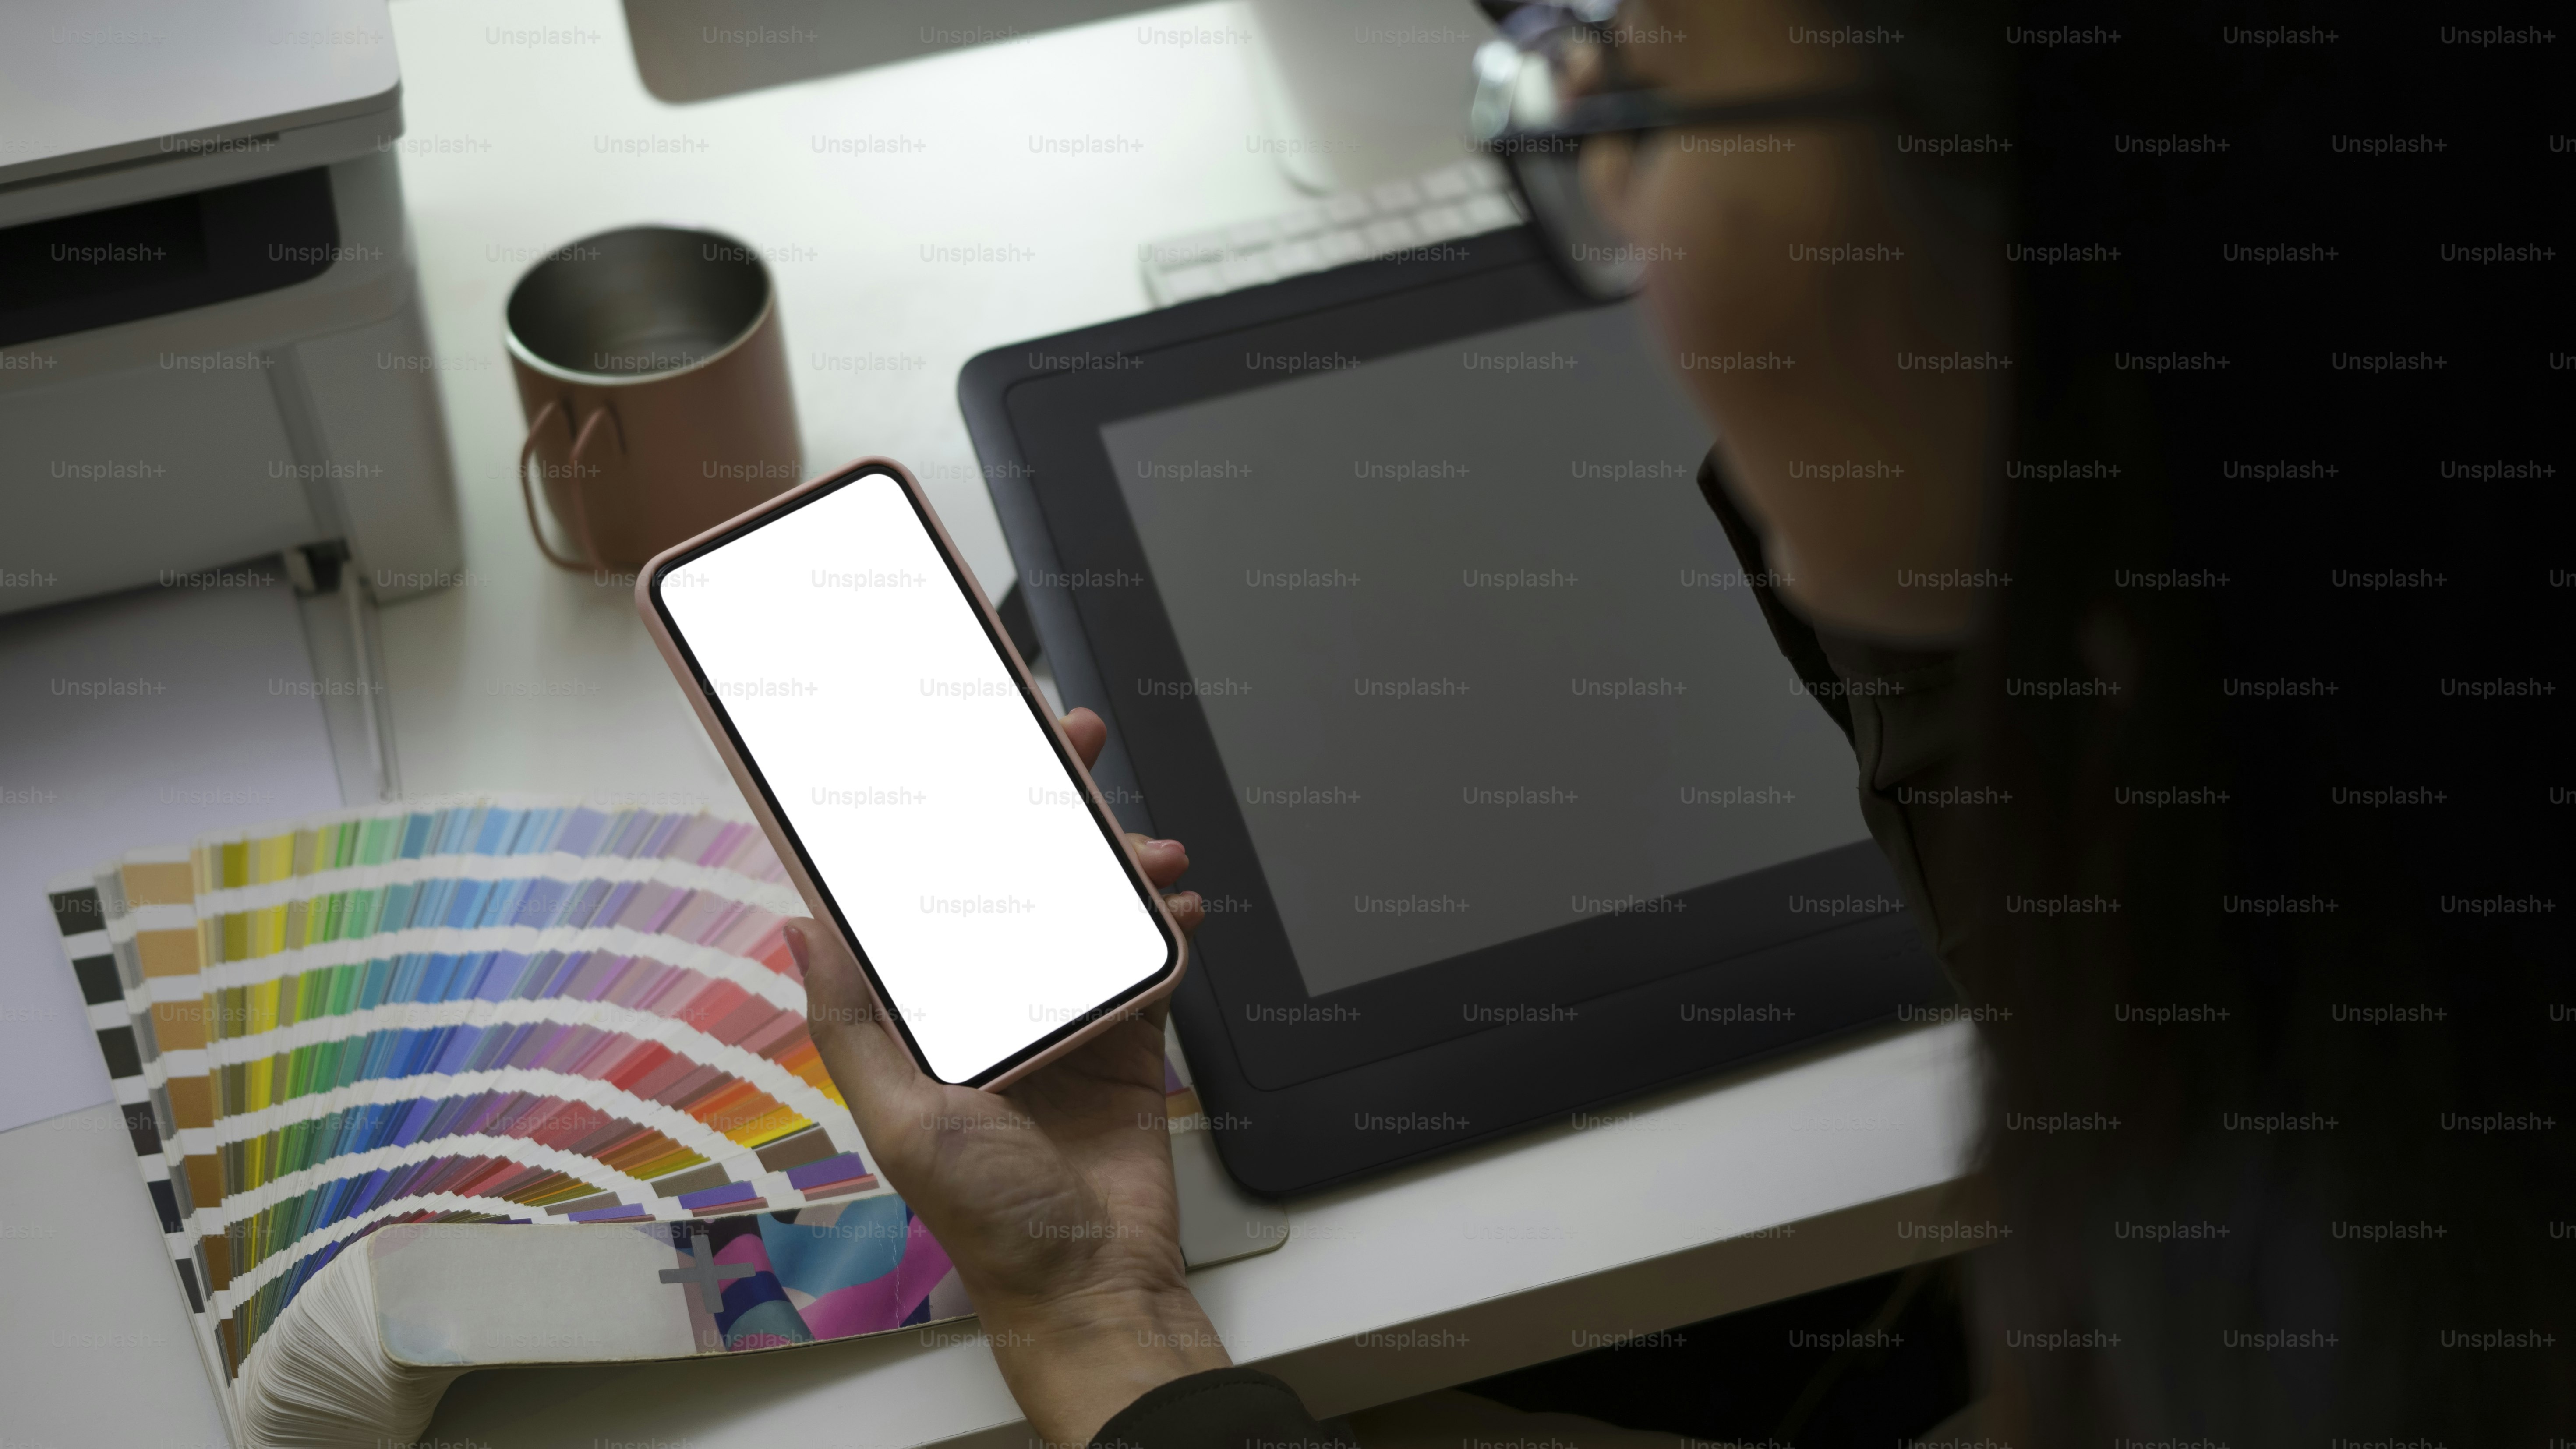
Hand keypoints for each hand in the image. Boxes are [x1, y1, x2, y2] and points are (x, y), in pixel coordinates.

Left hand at [787, 707, 1229, 1447]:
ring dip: (1120, 862)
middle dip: (1047, 805)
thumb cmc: (988, 1218)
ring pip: (1089, 905)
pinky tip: (1182, 903)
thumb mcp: (902, 1118)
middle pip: (1017, 876)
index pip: (927, 895)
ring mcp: (1064, 1016)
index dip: (942, 820)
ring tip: (1148, 847)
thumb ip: (851, 1021)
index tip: (957, 757)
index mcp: (929, 1016)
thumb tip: (797, 926)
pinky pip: (1147, 961)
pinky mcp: (1127, 1040)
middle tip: (1071, 743)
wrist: (1093, 1281)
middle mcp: (993, 1003)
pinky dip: (1169, 924)